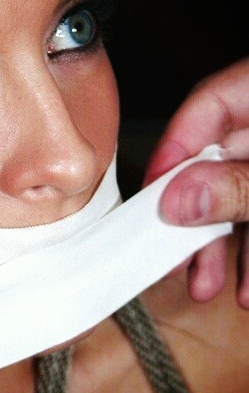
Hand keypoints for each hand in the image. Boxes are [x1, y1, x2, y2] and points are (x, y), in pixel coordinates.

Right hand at [143, 56, 248, 307]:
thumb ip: (239, 186)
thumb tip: (179, 200)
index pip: (208, 105)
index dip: (175, 149)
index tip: (154, 195)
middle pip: (219, 163)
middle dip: (197, 217)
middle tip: (171, 255)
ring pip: (242, 197)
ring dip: (226, 247)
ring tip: (210, 286)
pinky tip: (248, 287)